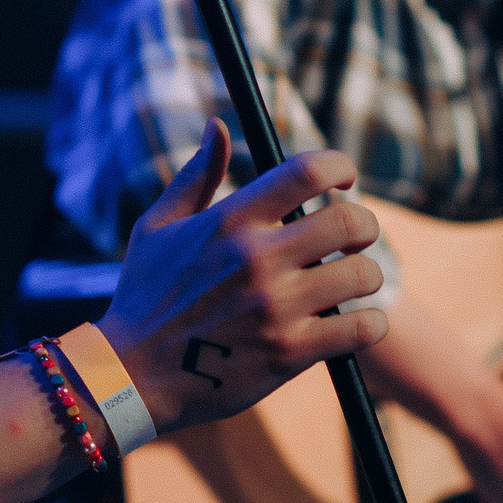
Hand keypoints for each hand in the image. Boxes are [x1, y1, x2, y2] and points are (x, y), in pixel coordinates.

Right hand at [98, 120, 387, 432]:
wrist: (133, 376)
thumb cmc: (144, 296)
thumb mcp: (158, 227)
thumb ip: (196, 176)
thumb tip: (217, 126)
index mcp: (231, 221)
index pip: (308, 172)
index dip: (340, 166)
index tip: (344, 177)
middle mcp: (258, 259)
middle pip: (351, 222)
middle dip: (364, 226)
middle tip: (354, 238)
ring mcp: (276, 308)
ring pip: (363, 276)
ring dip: (367, 277)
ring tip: (351, 283)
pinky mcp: (289, 354)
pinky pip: (361, 329)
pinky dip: (369, 325)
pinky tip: (355, 324)